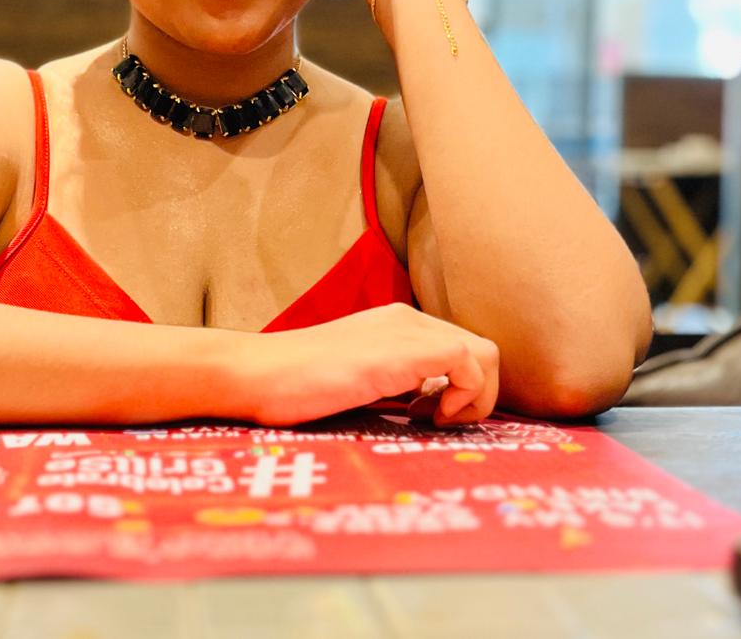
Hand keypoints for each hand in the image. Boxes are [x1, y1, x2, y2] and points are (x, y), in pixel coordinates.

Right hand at [245, 302, 499, 427]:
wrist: (257, 372)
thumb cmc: (291, 385)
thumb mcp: (353, 376)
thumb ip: (388, 380)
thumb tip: (422, 404)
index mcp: (394, 324)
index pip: (458, 348)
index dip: (459, 387)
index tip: (426, 414)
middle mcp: (406, 319)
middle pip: (481, 350)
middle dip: (475, 394)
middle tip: (436, 421)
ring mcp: (406, 331)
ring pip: (484, 354)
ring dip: (475, 397)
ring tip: (434, 421)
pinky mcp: (403, 351)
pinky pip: (468, 363)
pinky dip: (464, 397)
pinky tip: (425, 416)